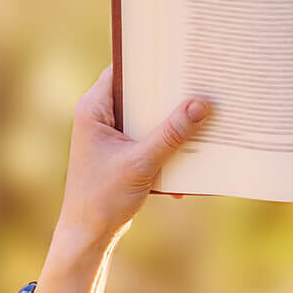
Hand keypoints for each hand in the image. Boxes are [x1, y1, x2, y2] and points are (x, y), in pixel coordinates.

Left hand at [55, 66, 208, 248]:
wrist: (88, 235)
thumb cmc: (103, 199)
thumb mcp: (141, 164)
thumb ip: (171, 134)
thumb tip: (200, 104)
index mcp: (93, 109)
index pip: (124, 70)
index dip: (151, 62)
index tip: (181, 57)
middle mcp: (100, 117)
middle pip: (141, 94)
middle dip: (170, 95)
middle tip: (202, 86)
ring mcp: (112, 135)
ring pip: (149, 118)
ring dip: (173, 124)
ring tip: (204, 120)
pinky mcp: (124, 153)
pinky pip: (152, 139)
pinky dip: (169, 148)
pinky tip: (190, 162)